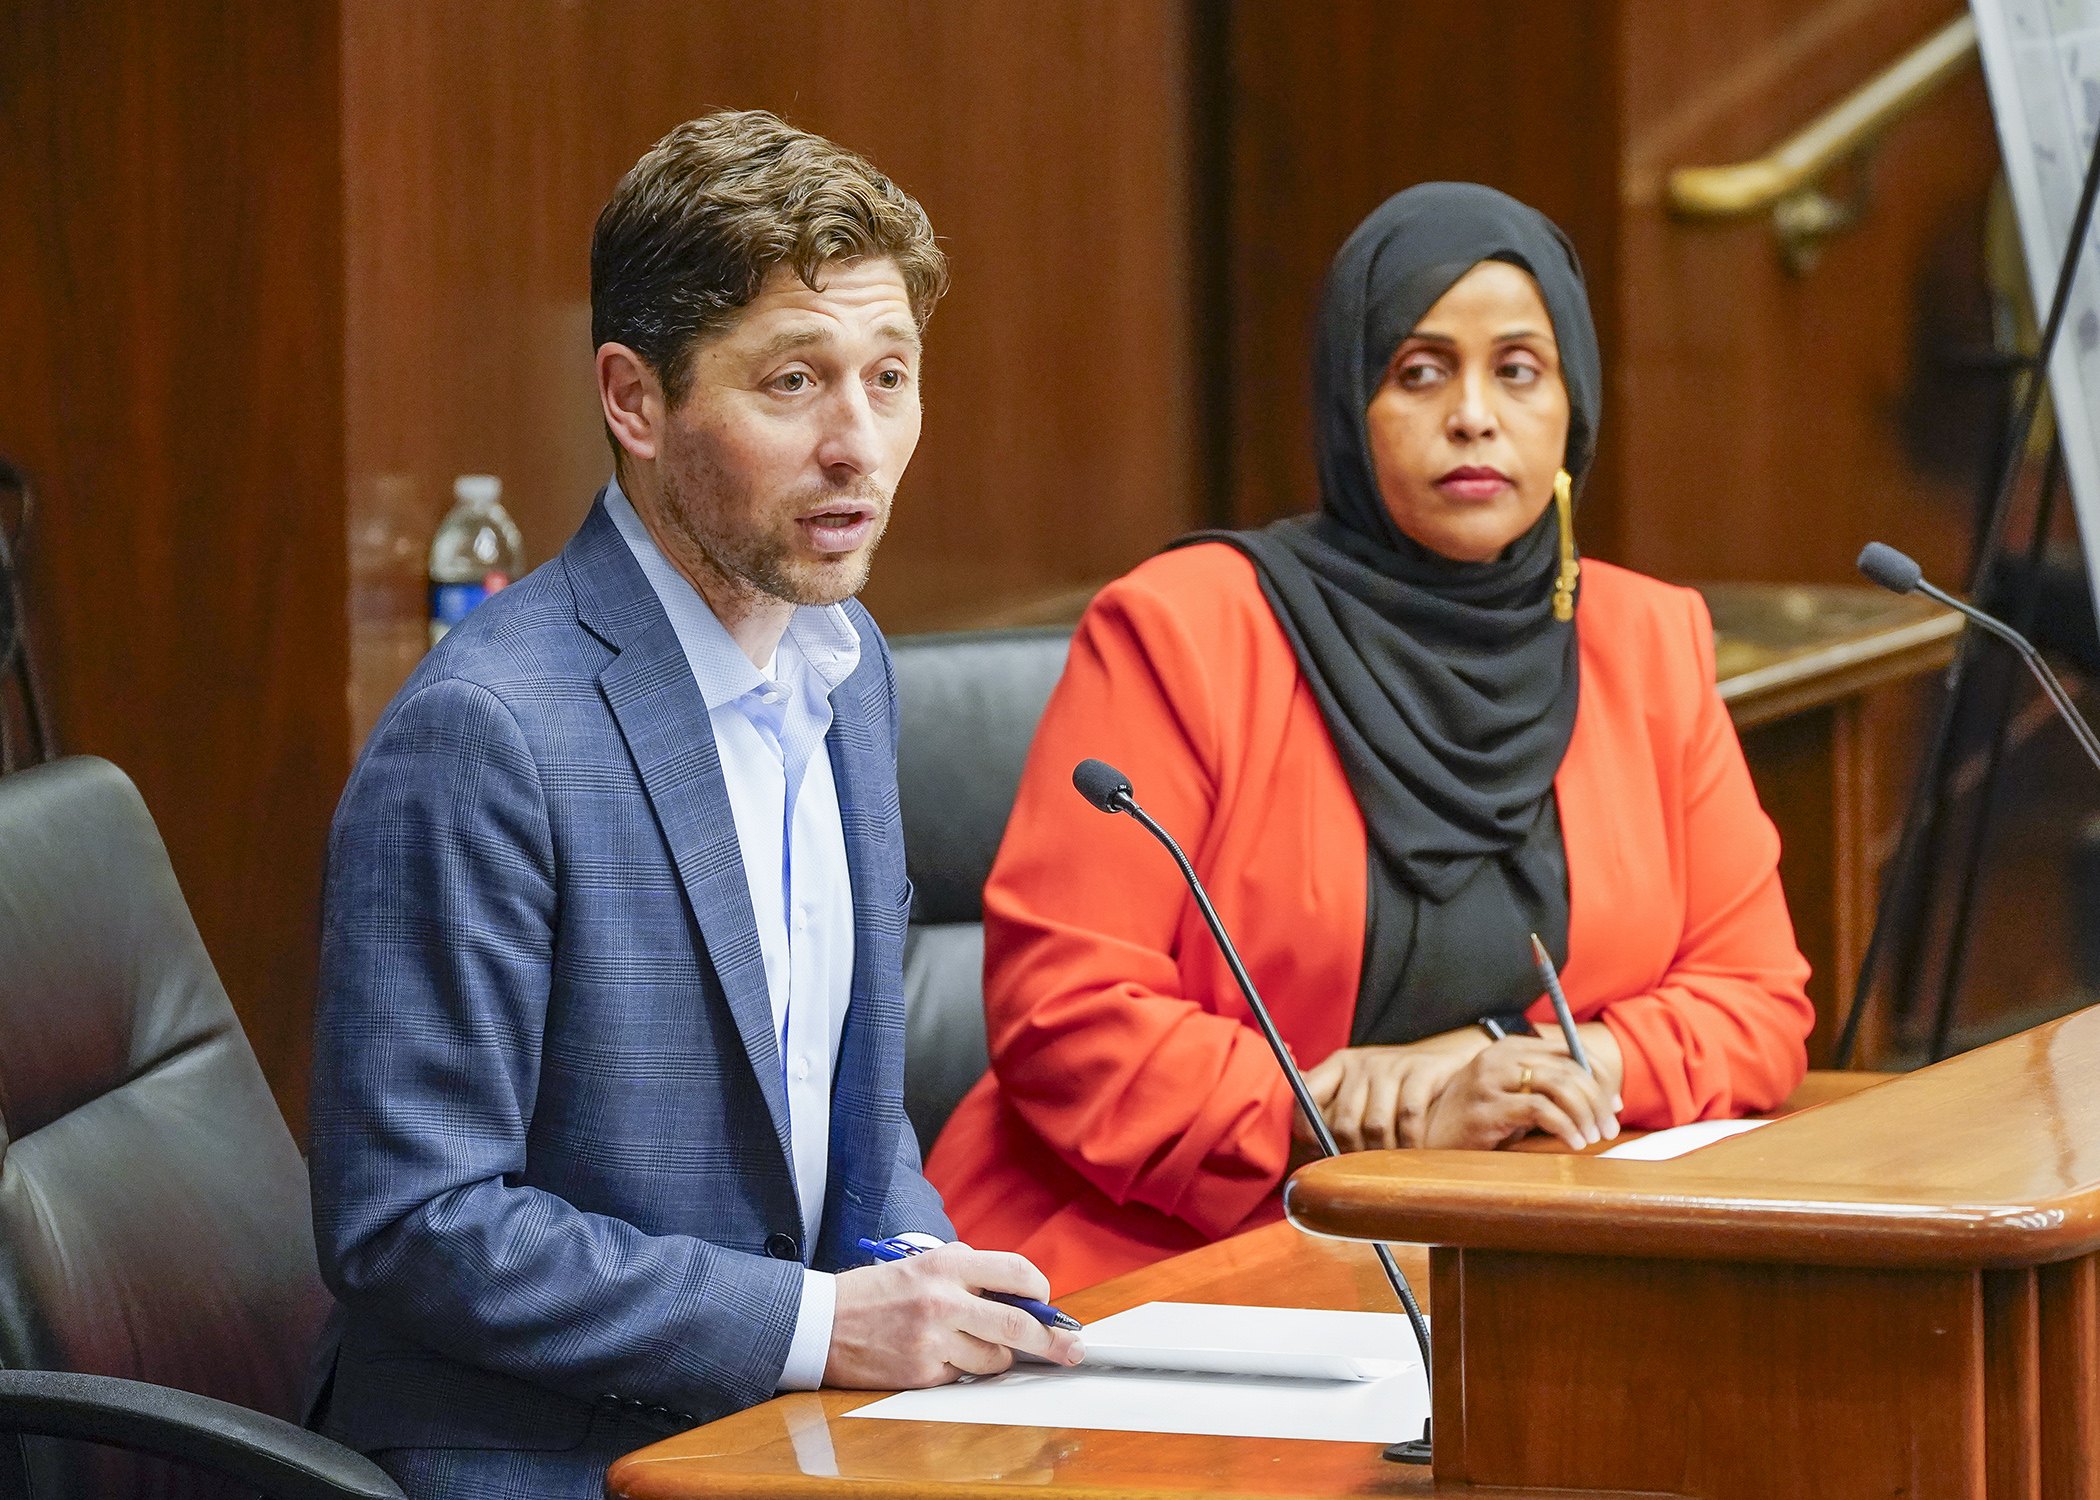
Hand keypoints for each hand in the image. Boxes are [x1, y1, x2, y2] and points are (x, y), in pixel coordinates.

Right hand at [823, 1242, 1085, 1388]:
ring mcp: (933, 1340)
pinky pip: (962, 1377)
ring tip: (974, 1345)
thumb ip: (967, 1272)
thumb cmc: (875, 1292)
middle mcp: (942, 1300)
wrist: (822, 1322)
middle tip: (1070, 1348)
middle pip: (1017, 1324)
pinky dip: (962, 1370)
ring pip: (994, 1359)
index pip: (1015, 1271)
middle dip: (1051, 1340)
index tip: (1047, 1302)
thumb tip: (1015, 1291)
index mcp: (946, 1264)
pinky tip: (941, 1356)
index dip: (1040, 1289)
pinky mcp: (921, 1373)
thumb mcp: (920, 1263)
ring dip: (997, 1358)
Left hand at [1297, 1026, 1491, 1152]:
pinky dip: (1409, 1142)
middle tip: (1363, 1168)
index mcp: (1340, 1064)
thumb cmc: (1396, 1090)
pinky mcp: (1422, 1070)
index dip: (1306, 1126)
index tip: (1317, 1149)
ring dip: (1382, 1153)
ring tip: (1389, 1163)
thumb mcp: (1363, 1092)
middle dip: (1352, 1153)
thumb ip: (1335, 1113)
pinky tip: (1413, 1151)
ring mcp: (1392, 1064)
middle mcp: (1363, 1062)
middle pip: (1343, 1121)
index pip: (1306, 1093)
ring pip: (1375, 1124)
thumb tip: (1306, 1147)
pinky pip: (1408, 1116)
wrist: (1445, 1065)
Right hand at [1421, 1035, 1617, 1151]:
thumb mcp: (1513, 1096)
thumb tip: (1602, 1098)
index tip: (1614, 1105)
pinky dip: (1565, 1126)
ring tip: (1594, 1137)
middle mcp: (1500, 1056)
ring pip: (1559, 1086)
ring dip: (1585, 1114)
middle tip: (1610, 1128)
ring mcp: (1490, 1080)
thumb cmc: (1478, 1121)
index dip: (1599, 1075)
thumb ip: (1546, 1088)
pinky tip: (1574, 1142)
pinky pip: (1539, 1110)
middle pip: (1568, 1068)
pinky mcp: (1486, 1107)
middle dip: (1598, 1100)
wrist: (1430, 1140)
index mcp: (1510, 1047)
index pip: (1569, 1050)